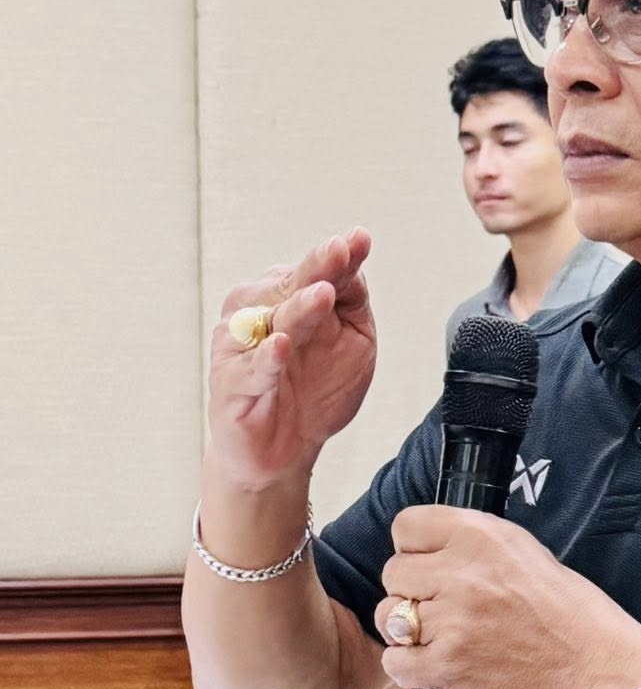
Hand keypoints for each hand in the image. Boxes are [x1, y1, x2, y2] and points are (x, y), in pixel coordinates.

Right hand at [208, 230, 376, 490]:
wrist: (284, 449)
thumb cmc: (316, 389)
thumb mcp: (352, 341)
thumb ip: (352, 301)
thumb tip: (355, 265)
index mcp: (290, 296)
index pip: (318, 272)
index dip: (340, 256)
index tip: (360, 240)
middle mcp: (261, 311)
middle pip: (293, 286)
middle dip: (318, 268)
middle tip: (340, 250)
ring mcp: (243, 345)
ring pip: (274, 321)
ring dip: (298, 308)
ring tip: (322, 295)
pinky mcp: (233, 382)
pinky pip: (253, 368)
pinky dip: (267, 357)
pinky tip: (281, 345)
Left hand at [376, 506, 640, 688]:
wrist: (597, 667)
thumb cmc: (571, 614)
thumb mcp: (526, 552)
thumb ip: (474, 545)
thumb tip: (431, 551)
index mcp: (481, 536)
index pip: (406, 526)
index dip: (415, 549)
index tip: (431, 566)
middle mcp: (462, 573)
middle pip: (393, 573)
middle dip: (412, 592)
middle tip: (443, 608)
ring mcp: (452, 620)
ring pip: (389, 618)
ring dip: (408, 631)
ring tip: (441, 638)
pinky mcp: (448, 664)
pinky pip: (396, 662)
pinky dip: (411, 667)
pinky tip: (438, 664)